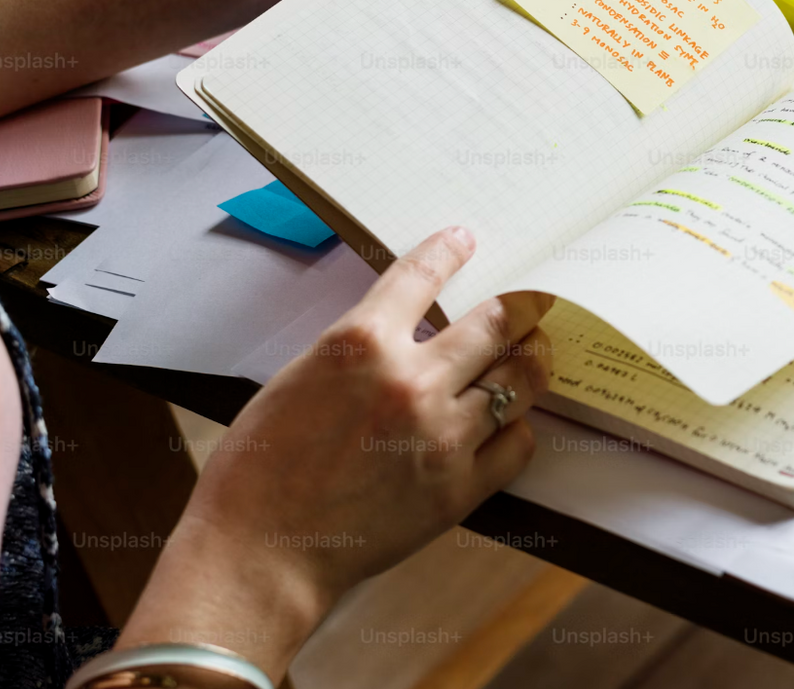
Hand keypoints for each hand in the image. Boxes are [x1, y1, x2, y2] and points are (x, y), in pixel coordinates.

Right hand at [117, 228, 553, 676]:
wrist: (260, 553)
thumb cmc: (260, 470)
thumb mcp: (299, 380)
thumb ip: (358, 350)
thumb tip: (404, 332)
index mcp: (359, 345)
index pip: (421, 275)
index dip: (449, 251)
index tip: (465, 240)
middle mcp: (412, 381)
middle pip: (496, 323)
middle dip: (517, 307)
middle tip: (529, 303)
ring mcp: (442, 436)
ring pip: (519, 380)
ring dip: (529, 362)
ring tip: (532, 355)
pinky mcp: (459, 488)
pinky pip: (517, 444)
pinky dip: (517, 427)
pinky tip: (509, 423)